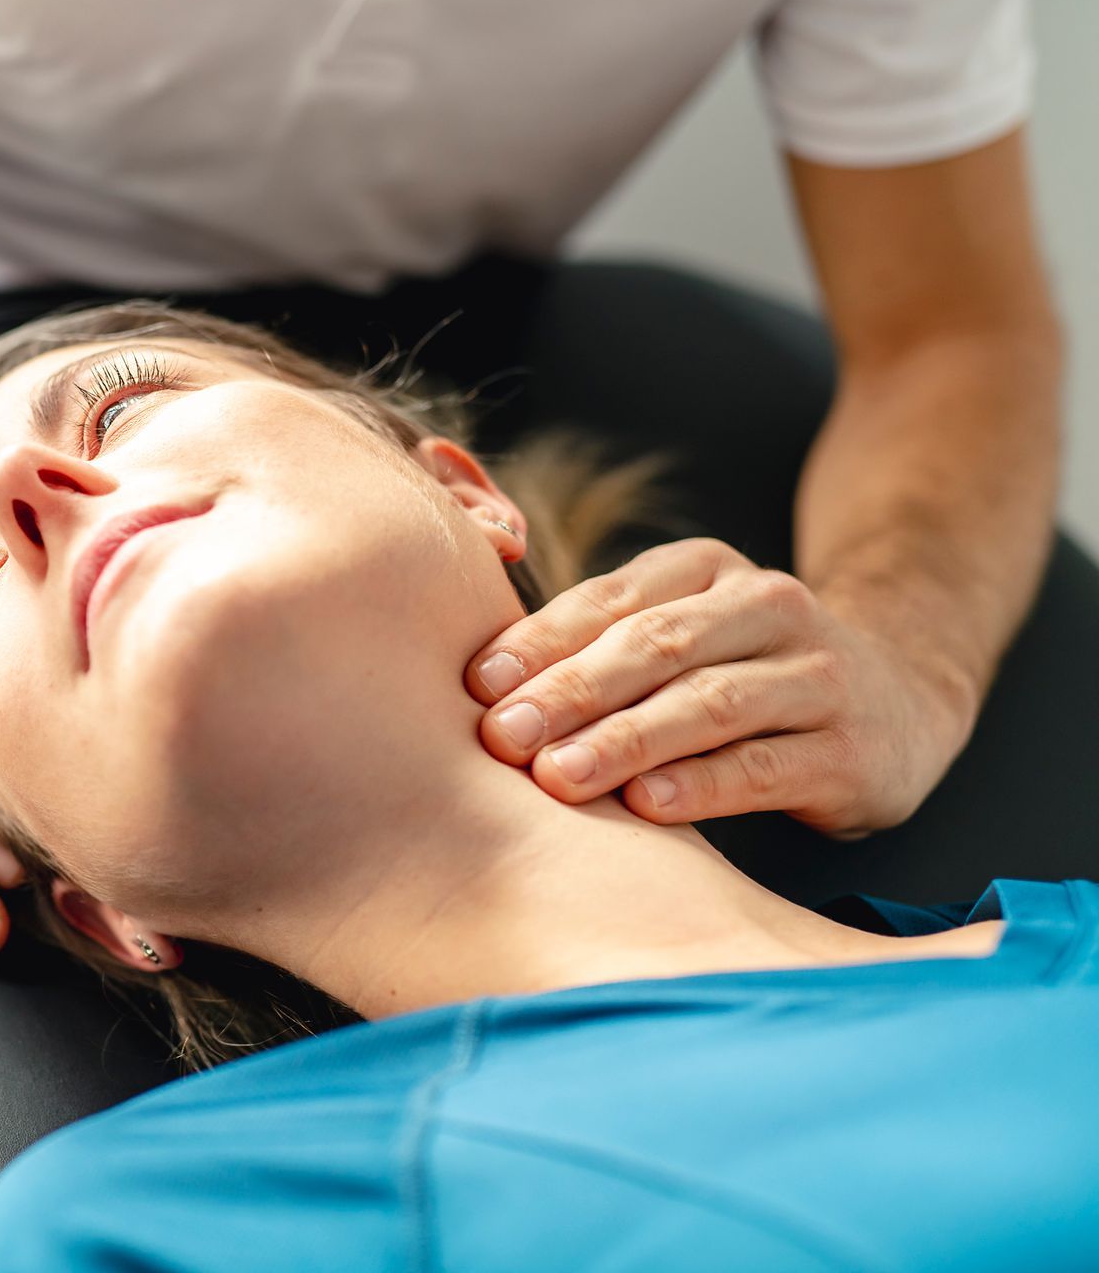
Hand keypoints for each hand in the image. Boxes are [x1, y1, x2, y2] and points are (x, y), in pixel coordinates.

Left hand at [464, 537, 973, 836]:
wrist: (898, 700)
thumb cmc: (742, 675)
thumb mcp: (679, 637)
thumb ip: (595, 647)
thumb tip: (478, 689)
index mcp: (706, 570)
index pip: (612, 600)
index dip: (541, 640)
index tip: (477, 684)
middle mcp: (768, 609)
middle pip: (656, 646)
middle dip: (572, 691)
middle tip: (504, 735)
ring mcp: (816, 676)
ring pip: (709, 703)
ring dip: (624, 741)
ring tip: (556, 776)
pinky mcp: (849, 749)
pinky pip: (764, 766)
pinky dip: (701, 785)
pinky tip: (645, 807)